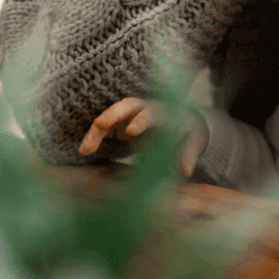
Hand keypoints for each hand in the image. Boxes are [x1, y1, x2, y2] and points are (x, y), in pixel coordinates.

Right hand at [79, 97, 209, 177]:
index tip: (130, 132)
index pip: (149, 113)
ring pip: (110, 118)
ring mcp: (130, 115)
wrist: (184, 122)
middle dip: (111, 115)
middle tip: (99, 125)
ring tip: (84, 150)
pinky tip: (86, 150)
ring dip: (96, 131)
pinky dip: (95, 137)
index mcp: (162, 112)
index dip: (140, 121)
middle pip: (125, 107)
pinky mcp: (121, 123)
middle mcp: (143, 109)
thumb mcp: (194, 142)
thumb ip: (188, 155)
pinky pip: (105, 127)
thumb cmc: (189, 132)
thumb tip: (186, 172)